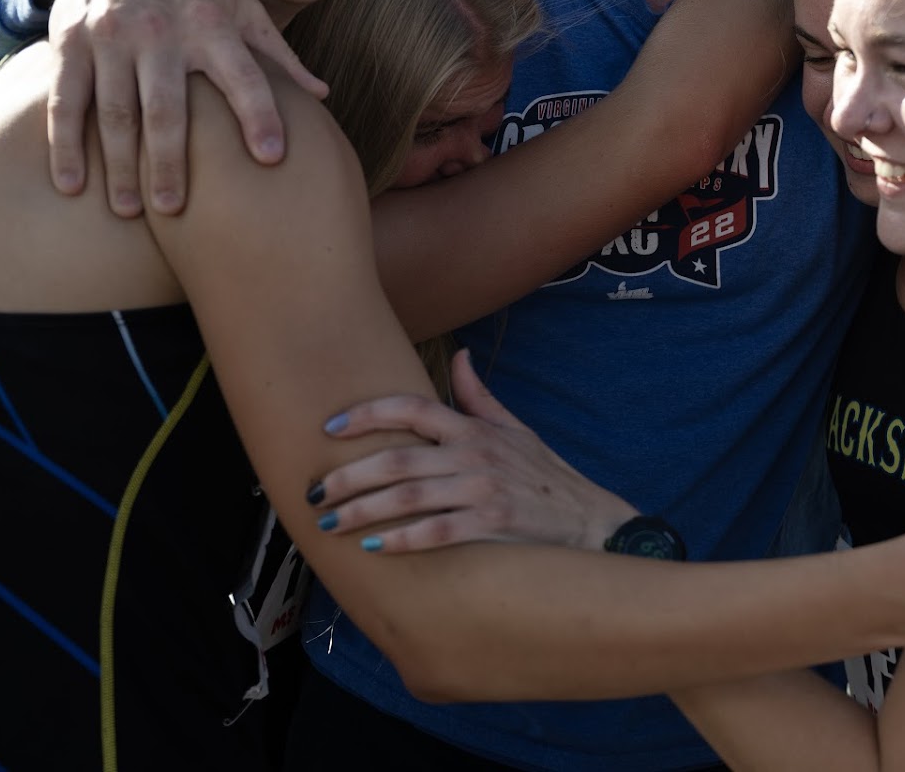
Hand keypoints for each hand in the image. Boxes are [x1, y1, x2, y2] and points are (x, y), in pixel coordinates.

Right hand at [46, 0, 324, 215]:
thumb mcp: (241, 8)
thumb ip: (278, 55)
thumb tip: (322, 95)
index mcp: (212, 25)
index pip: (243, 75)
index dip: (260, 114)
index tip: (272, 157)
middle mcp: (161, 31)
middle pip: (167, 107)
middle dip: (170, 161)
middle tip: (176, 210)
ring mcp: (111, 37)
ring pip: (114, 112)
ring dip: (120, 166)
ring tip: (131, 211)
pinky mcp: (70, 44)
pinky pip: (65, 101)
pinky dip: (64, 146)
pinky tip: (71, 185)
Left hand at [312, 350, 638, 552]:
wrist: (589, 519)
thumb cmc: (544, 475)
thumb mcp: (515, 429)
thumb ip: (479, 397)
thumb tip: (460, 356)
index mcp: (474, 429)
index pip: (412, 407)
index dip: (367, 414)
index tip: (329, 427)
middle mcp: (475, 454)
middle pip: (398, 459)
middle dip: (348, 476)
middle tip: (315, 491)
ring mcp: (484, 490)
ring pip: (409, 497)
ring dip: (363, 511)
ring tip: (330, 524)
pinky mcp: (493, 525)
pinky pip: (437, 532)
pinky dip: (403, 540)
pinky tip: (375, 548)